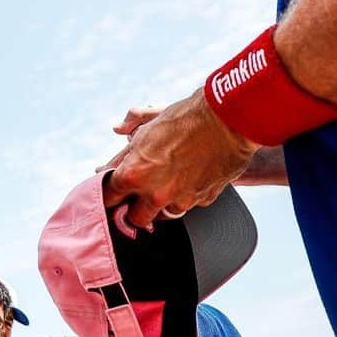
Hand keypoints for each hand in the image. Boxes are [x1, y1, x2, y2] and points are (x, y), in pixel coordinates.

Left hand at [103, 88, 255, 231]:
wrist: (228, 121)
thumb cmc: (188, 118)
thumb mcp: (151, 121)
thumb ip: (130, 129)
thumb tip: (119, 128)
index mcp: (135, 174)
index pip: (108, 197)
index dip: (107, 194)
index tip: (110, 192)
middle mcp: (156, 193)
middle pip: (134, 217)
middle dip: (133, 207)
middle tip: (135, 194)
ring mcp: (180, 200)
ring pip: (162, 215)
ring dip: (159, 204)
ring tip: (164, 183)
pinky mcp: (202, 200)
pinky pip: (187, 205)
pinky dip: (184, 196)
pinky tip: (187, 178)